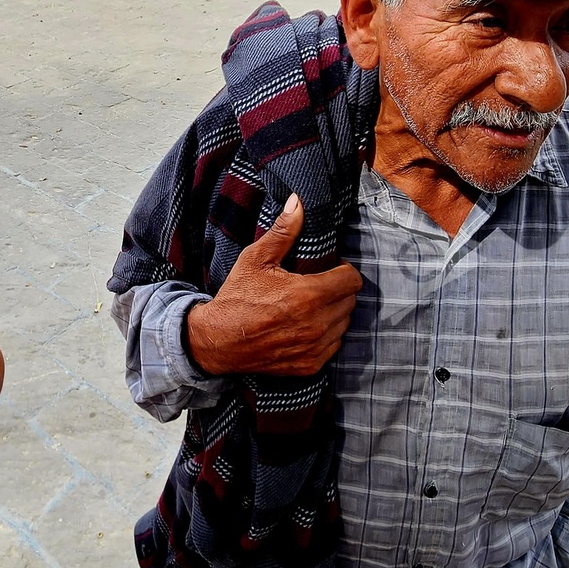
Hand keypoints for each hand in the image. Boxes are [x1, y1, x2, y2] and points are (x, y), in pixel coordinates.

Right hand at [186, 194, 360, 376]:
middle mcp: (316, 324)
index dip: (343, 270)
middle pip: (350, 302)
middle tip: (318, 286)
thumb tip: (298, 202)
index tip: (329, 269)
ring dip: (334, 313)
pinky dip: (326, 336)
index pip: (351, 281)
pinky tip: (306, 326)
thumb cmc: (236, 297)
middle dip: (338, 291)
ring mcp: (314, 348)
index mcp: (307, 296)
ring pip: (344, 324)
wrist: (217, 340)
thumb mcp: (256, 259)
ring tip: (312, 306)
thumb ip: (283, 231)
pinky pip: (334, 346)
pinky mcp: (310, 365)